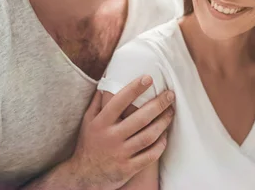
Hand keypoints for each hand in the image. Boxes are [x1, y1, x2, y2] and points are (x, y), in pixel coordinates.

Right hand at [68, 75, 174, 189]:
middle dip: (159, 104)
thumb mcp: (88, 121)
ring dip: (163, 122)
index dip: (134, 88)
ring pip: (148, 136)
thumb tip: (108, 80)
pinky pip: (150, 155)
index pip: (119, 102)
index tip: (148, 78)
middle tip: (170, 94)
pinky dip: (161, 144)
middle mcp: (111, 138)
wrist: (83, 176)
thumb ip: (98, 102)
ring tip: (171, 112)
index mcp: (100, 123)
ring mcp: (120, 154)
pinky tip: (165, 135)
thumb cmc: (89, 143)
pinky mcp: (128, 168)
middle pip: (140, 118)